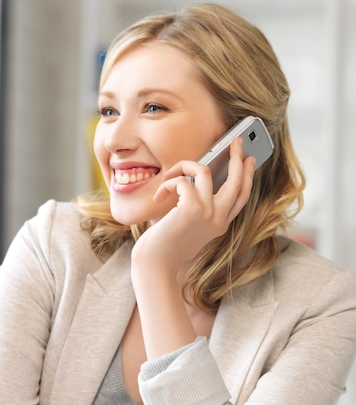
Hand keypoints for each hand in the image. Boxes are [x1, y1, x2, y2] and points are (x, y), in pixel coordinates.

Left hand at [132, 137, 254, 273]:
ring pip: (206, 171)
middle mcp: (219, 219)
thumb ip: (198, 208)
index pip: (241, 197)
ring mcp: (208, 213)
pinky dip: (168, 184)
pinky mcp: (192, 208)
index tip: (248, 160)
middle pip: (237, 181)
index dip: (247, 176)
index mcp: (220, 225)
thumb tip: (196, 180)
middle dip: (237, 156)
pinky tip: (159, 198)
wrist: (156, 264)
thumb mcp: (188, 227)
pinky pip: (182, 180)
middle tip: (235, 140)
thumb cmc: (165, 246)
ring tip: (169, 176)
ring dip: (183, 167)